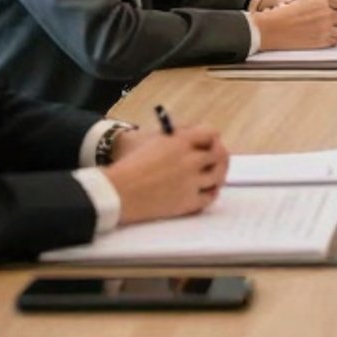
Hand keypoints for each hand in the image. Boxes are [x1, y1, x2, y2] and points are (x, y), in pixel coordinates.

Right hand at [103, 122, 228, 223]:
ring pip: (218, 176)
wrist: (117, 191)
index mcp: (181, 141)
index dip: (212, 138)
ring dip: (218, 174)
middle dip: (218, 156)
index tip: (211, 142)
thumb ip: (180, 137)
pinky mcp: (187, 202)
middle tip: (216, 160)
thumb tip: (201, 140)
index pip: (211, 134)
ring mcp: (191, 182)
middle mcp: (190, 160)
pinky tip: (206, 191)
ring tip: (213, 176)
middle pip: (219, 155)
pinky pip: (209, 197)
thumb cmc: (131, 164)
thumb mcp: (155, 140)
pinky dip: (210, 193)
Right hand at [253, 0, 336, 49]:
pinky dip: (334, 40)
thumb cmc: (282, 15)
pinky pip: (335, 41)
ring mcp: (325, 28)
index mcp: (321, 1)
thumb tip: (326, 7)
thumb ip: (317, 4)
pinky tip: (329, 37)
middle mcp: (326, 14)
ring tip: (334, 30)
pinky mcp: (321, 41)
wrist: (273, 28)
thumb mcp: (302, 1)